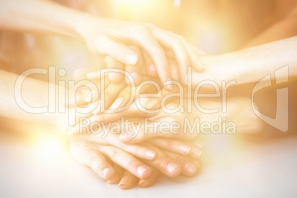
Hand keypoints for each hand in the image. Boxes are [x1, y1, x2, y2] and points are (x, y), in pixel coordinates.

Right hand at [69, 133, 200, 188]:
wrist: (69, 118)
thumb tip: (167, 149)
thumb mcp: (123, 130)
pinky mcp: (85, 151)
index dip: (177, 147)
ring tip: (146, 173)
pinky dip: (103, 168)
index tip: (196, 155)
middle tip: (178, 170)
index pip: (159, 139)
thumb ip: (144, 137)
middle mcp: (122, 136)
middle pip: (145, 148)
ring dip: (134, 163)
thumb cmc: (100, 127)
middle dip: (162, 160)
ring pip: (122, 154)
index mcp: (134, 131)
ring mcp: (104, 142)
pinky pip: (95, 161)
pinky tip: (111, 177)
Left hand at [76, 18, 204, 87]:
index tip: (168, 86)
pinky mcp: (156, 35)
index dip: (164, 69)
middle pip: (175, 43)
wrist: (95, 25)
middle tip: (187, 81)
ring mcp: (155, 31)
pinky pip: (176, 41)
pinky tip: (198, 58)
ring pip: (179, 41)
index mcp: (139, 32)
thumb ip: (117, 52)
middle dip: (184, 62)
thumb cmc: (97, 37)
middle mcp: (150, 29)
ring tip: (200, 70)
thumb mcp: (102, 45)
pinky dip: (188, 49)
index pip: (157, 52)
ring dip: (190, 55)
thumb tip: (136, 59)